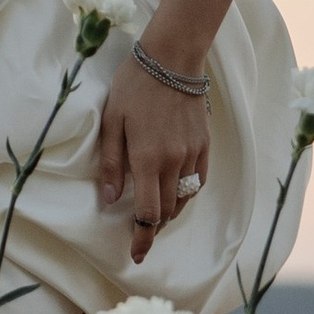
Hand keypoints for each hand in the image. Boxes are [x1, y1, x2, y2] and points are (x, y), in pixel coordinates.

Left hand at [96, 49, 210, 264]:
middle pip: (166, 210)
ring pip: (184, 198)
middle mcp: (174, 162)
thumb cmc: (135, 86)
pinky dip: (186, 193)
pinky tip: (175, 192)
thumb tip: (110, 199)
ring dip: (169, 212)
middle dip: (152, 227)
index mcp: (147, 159)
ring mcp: (192, 154)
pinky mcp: (204, 145)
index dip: (142, 238)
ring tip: (156, 216)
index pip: (147, 213)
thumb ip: (111, 163)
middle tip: (139, 233)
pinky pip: (198, 181)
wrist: (173, 59)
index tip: (137, 254)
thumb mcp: (112, 121)